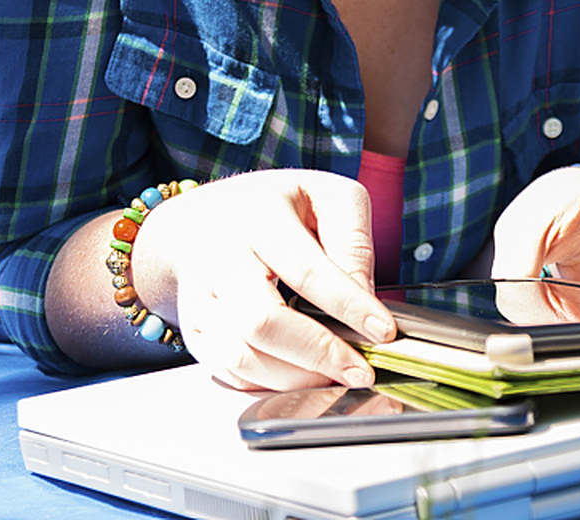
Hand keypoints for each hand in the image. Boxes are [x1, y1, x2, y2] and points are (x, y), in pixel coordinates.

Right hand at [130, 170, 396, 390]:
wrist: (197, 222)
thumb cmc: (271, 207)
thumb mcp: (324, 195)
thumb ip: (351, 239)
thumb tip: (365, 298)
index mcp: (258, 218)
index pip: (305, 270)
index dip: (348, 306)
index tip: (384, 332)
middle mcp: (220, 260)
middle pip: (262, 322)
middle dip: (319, 354)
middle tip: (361, 370)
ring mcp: (200, 301)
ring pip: (241, 357)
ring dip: (296, 378)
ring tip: (337, 376)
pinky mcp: (195, 334)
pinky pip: (230, 374)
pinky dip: (271, 385)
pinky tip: (303, 376)